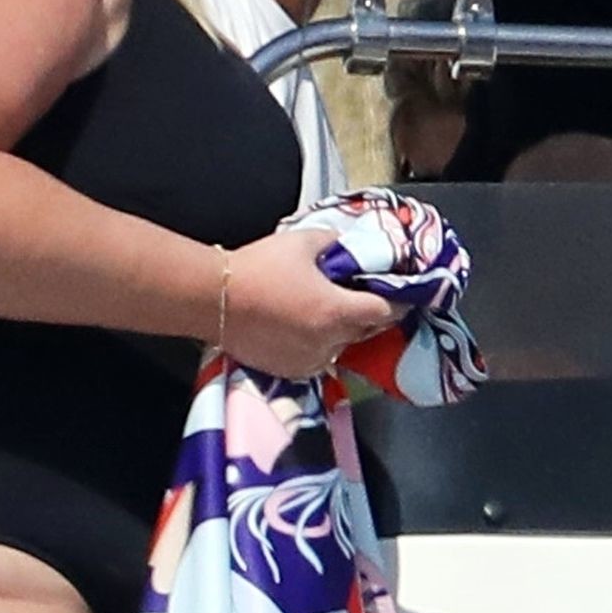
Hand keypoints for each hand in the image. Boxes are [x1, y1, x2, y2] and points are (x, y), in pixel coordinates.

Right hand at [220, 229, 400, 378]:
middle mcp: (329, 342)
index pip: (386, 312)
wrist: (213, 298)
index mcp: (338, 311)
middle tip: (359, 296)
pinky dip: (317, 344)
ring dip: (341, 331)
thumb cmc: (259, 267)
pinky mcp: (288, 370)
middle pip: (366, 332)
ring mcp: (308, 360)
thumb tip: (346, 246)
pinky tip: (302, 326)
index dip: (396, 300)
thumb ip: (334, 243)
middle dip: (367, 315)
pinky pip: (316, 358)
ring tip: (325, 311)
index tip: (398, 292)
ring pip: (341, 347)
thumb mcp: (303, 241)